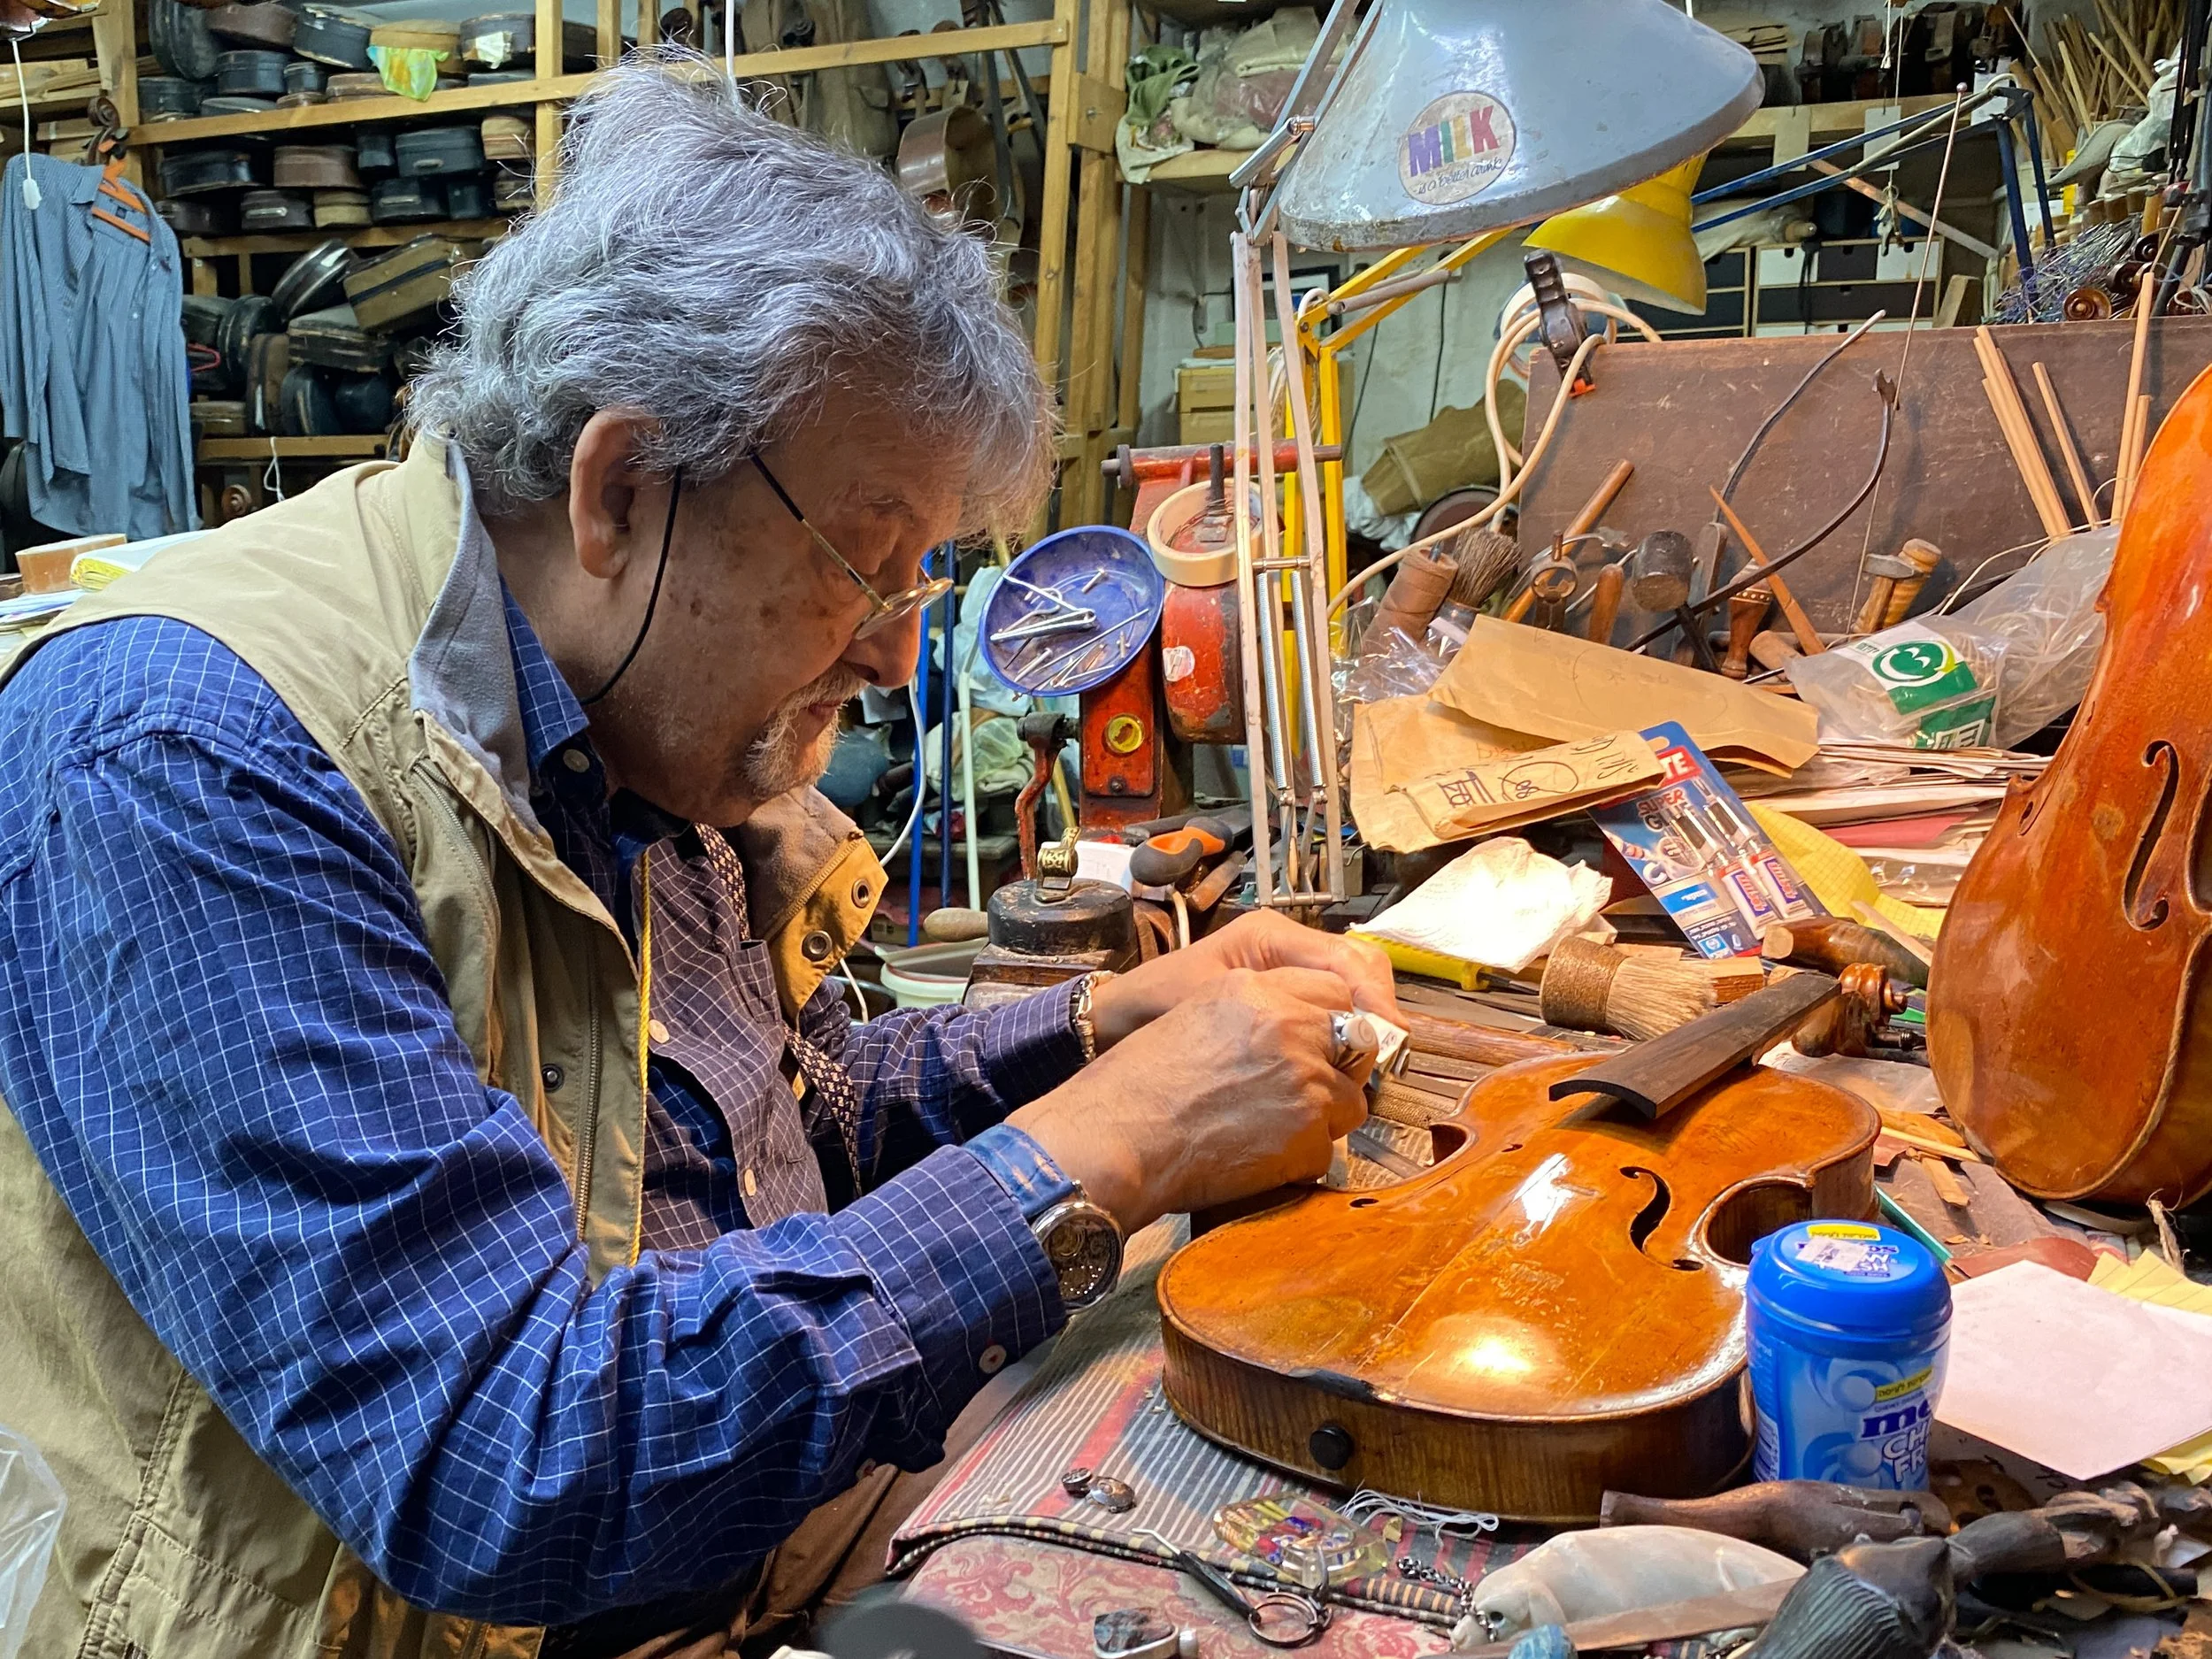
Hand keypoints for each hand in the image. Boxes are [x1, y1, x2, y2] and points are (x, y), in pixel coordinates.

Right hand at [1008, 967, 1369, 1233]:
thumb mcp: (1197, 1014)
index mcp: (1258, 989)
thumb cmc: (1139, 1084)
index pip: (1333, 990)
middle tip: (1298, 1092)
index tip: (1321, 1044)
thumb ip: (1257, 1011)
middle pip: (1356, 1042)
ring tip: (1271, 1129)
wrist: (1117, 1137)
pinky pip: (1327, 1149)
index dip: (1330, 1021)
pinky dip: (1299, 1159)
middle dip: (1336, 1069)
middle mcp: (1289, 1026)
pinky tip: (1258, 1157)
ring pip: (1350, 1100)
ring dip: (1322, 1117)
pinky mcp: (1308, 1133)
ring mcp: (1304, 1080)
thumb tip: (1305, 1028)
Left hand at [1087, 911, 1399, 1052]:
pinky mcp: (1287, 997)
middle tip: (1385, 1059)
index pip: (1347, 959)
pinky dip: (1347, 1032)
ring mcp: (1290, 971)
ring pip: (1354, 988)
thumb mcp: (1207, 1002)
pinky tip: (1343, 1066)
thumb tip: (1337, 1033)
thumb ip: (1269, 1011)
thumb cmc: (1154, 1007)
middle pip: (1361, 969)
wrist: (1116, 1022)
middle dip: (1379, 1011)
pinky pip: (1332, 1007)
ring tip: (1368, 1067)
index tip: (1388, 1042)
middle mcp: (1288, 946)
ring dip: (1368, 1023)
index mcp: (1272, 935)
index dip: (1375, 1000)